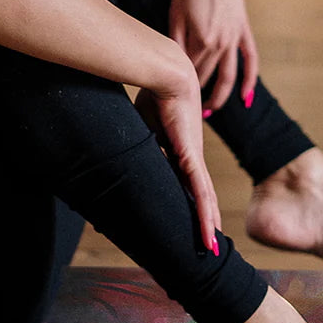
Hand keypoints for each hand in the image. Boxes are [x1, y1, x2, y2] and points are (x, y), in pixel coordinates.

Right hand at [135, 82, 221, 254]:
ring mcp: (193, 160)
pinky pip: (200, 193)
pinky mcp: (191, 158)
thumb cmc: (154, 93)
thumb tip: (110, 152)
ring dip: (207, 226)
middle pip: (197, 198)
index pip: (179, 185)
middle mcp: (190, 159)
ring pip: (204, 201)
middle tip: (204, 245)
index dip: (177, 205)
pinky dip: (205, 215)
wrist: (168, 73)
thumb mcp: (141, 126)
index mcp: (179, 152)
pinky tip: (211, 234)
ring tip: (212, 249)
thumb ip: (136, 142)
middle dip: (199, 223)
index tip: (170, 223)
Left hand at [169, 0, 258, 112]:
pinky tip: (246, 98)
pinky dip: (250, 80)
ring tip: (211, 112)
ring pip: (229, 76)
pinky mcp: (243, 30)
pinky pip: (250, 59)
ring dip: (220, 96)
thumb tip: (176, 67)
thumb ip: (177, 43)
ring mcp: (234, 38)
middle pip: (205, 76)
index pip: (189, 73)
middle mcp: (220, 44)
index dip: (180, 88)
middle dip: (194, 95)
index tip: (170, 99)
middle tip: (184, 110)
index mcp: (200, 42)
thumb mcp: (175, 15)